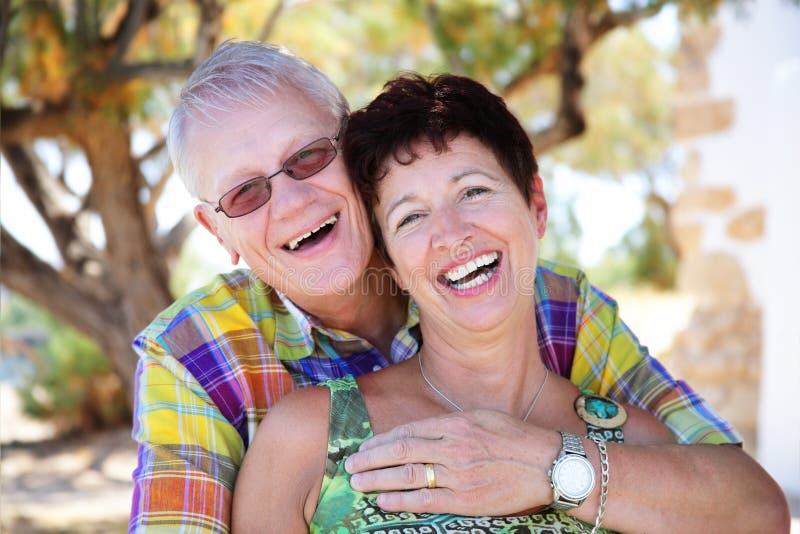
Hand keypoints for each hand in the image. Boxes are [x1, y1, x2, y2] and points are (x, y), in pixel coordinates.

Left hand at [344, 410, 560, 515]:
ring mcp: (459, 475)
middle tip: (350, 465)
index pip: (407, 432)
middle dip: (370, 460)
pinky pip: (427, 500)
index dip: (381, 441)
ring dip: (378, 480)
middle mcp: (453, 447)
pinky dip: (402, 500)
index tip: (363, 447)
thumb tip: (419, 429)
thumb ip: (449, 422)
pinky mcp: (467, 500)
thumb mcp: (481, 417)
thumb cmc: (515, 437)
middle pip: (401, 452)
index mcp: (455, 424)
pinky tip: (384, 501)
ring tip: (358, 483)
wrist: (548, 464)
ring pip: (408, 476)